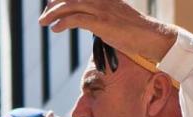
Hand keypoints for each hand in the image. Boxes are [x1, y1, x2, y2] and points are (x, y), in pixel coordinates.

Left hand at [39, 0, 176, 61]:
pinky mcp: (101, 22)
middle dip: (53, 5)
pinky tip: (56, 29)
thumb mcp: (112, 17)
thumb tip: (82, 20)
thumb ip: (96, 16)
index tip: (50, 5)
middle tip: (43, 17)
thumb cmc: (131, 31)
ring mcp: (101, 10)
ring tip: (43, 22)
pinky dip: (62, 23)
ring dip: (52, 14)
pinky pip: (76, 19)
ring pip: (70, 6)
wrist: (149, 36)